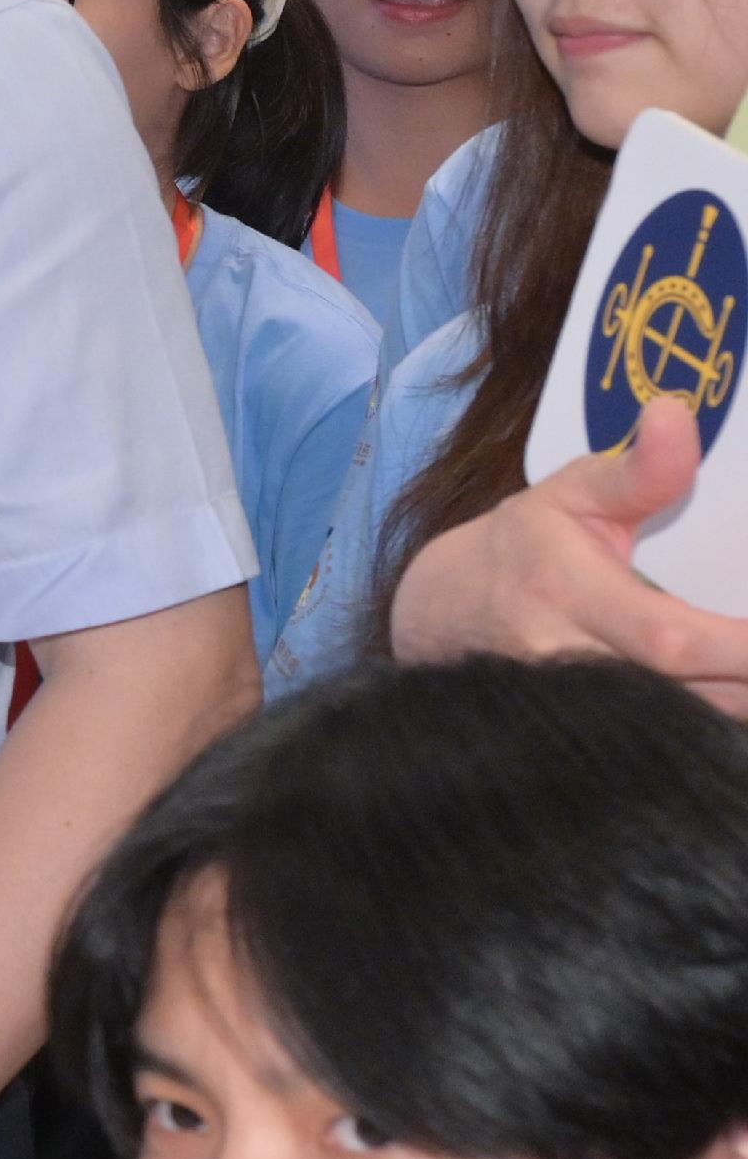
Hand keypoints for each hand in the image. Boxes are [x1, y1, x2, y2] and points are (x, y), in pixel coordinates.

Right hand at [392, 396, 747, 710]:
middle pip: (683, 697)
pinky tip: (729, 700)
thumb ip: (635, 469)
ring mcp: (561, 709)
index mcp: (565, 594)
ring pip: (672, 730)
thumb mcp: (570, 493)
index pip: (667, 638)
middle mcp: (560, 661)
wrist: (440, 613)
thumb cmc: (522, 547)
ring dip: (732, 708)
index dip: (735, 651)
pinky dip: (699, 729)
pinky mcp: (571, 736)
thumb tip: (675, 412)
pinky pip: (652, 745)